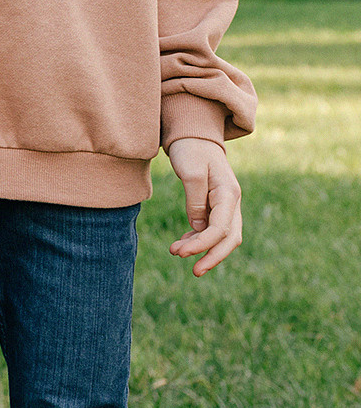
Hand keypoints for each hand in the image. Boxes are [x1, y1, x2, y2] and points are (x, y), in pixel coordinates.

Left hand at [166, 137, 242, 275]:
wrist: (193, 135)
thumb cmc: (191, 149)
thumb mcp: (190, 171)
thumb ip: (195, 201)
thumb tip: (198, 228)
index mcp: (229, 194)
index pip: (221, 228)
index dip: (203, 244)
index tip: (181, 253)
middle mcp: (232, 202)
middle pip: (229, 238)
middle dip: (212, 257)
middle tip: (194, 272)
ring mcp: (225, 205)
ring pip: (221, 236)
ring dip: (202, 247)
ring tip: (176, 251)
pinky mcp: (216, 206)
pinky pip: (212, 229)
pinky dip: (199, 238)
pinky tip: (183, 242)